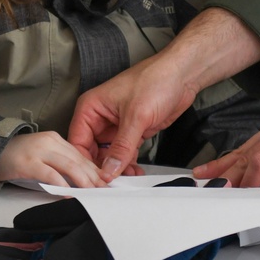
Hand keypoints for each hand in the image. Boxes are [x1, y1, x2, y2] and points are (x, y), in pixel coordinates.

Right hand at [0, 130, 107, 188]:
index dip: (95, 169)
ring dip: (83, 180)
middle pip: (78, 160)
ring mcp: (39, 151)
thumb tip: (81, 179)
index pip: (81, 155)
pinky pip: (50, 174)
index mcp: (56, 139)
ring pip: (68, 166)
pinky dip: (62, 185)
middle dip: (93, 176)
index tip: (106, 181)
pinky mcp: (28, 163)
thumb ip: (59, 162)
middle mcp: (50, 142)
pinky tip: (69, 193)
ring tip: (92, 192)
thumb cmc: (17, 156)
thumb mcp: (42, 155)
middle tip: (105, 189)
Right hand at [67, 59, 201, 180]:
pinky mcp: (132, 131)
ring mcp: (117, 125)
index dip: (83, 163)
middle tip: (110, 184)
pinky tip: (134, 171)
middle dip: (101, 168)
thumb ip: (122, 147)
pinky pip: (124, 152)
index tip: (93, 180)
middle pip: (91, 151)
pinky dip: (128, 163)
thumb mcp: (136, 116)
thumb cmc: (156, 79)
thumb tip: (109, 170)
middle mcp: (101, 117)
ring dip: (116, 168)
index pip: (77, 141)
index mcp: (91, 107)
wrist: (182, 75)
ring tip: (126, 179)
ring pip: (108, 155)